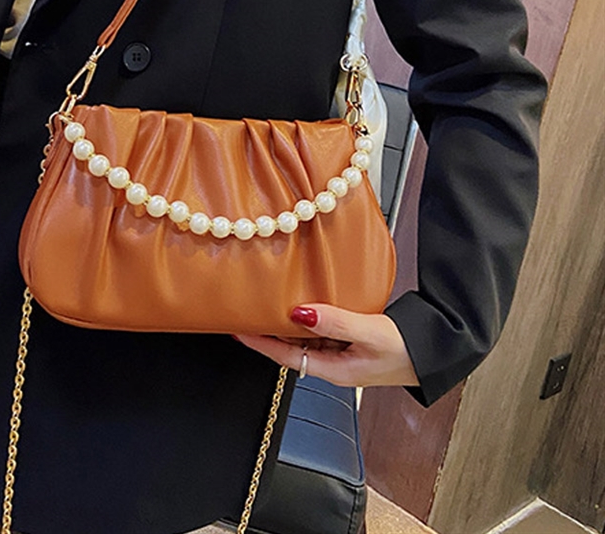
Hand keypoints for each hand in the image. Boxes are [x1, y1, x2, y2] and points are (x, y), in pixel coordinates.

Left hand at [235, 304, 419, 388]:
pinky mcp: (349, 341)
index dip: (260, 344)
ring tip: (264, 304)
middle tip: (245, 311)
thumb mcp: (370, 333)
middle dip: (268, 332)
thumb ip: (334, 322)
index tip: (239, 328)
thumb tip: (299, 312)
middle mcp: (333, 364)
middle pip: (291, 349)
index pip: (286, 358)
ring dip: (286, 324)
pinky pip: (320, 330)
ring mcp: (341, 353)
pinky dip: (307, 318)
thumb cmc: (408, 348)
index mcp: (335, 371)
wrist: (437, 351)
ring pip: (304, 339)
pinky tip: (300, 303)